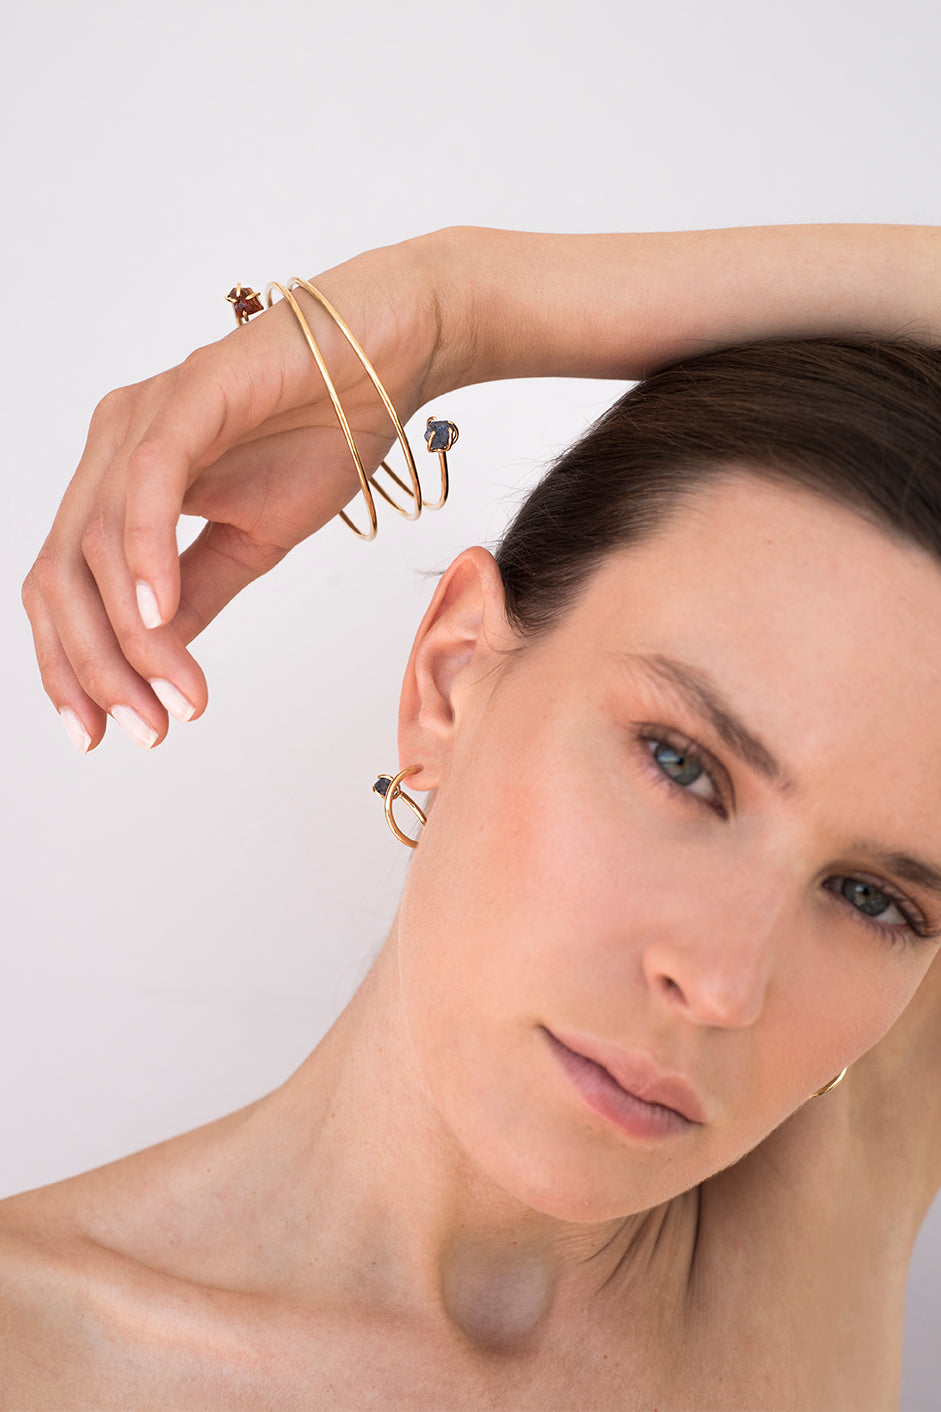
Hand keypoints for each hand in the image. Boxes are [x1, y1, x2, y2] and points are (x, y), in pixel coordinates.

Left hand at [22, 233, 454, 751]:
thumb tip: (156, 660)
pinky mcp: (189, 396)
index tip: (99, 733)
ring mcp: (143, 418)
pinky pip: (147, 487)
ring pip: (97, 545)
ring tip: (178, 697)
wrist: (392, 358)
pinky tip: (163, 617)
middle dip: (92, 667)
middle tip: (142, 730)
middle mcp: (113, 448)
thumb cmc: (326, 435)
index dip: (70, 666)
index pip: (62, 586)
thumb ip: (195, 595)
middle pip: (60, 576)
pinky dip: (146, 557)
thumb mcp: (251, 542)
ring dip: (133, 637)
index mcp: (120, 483)